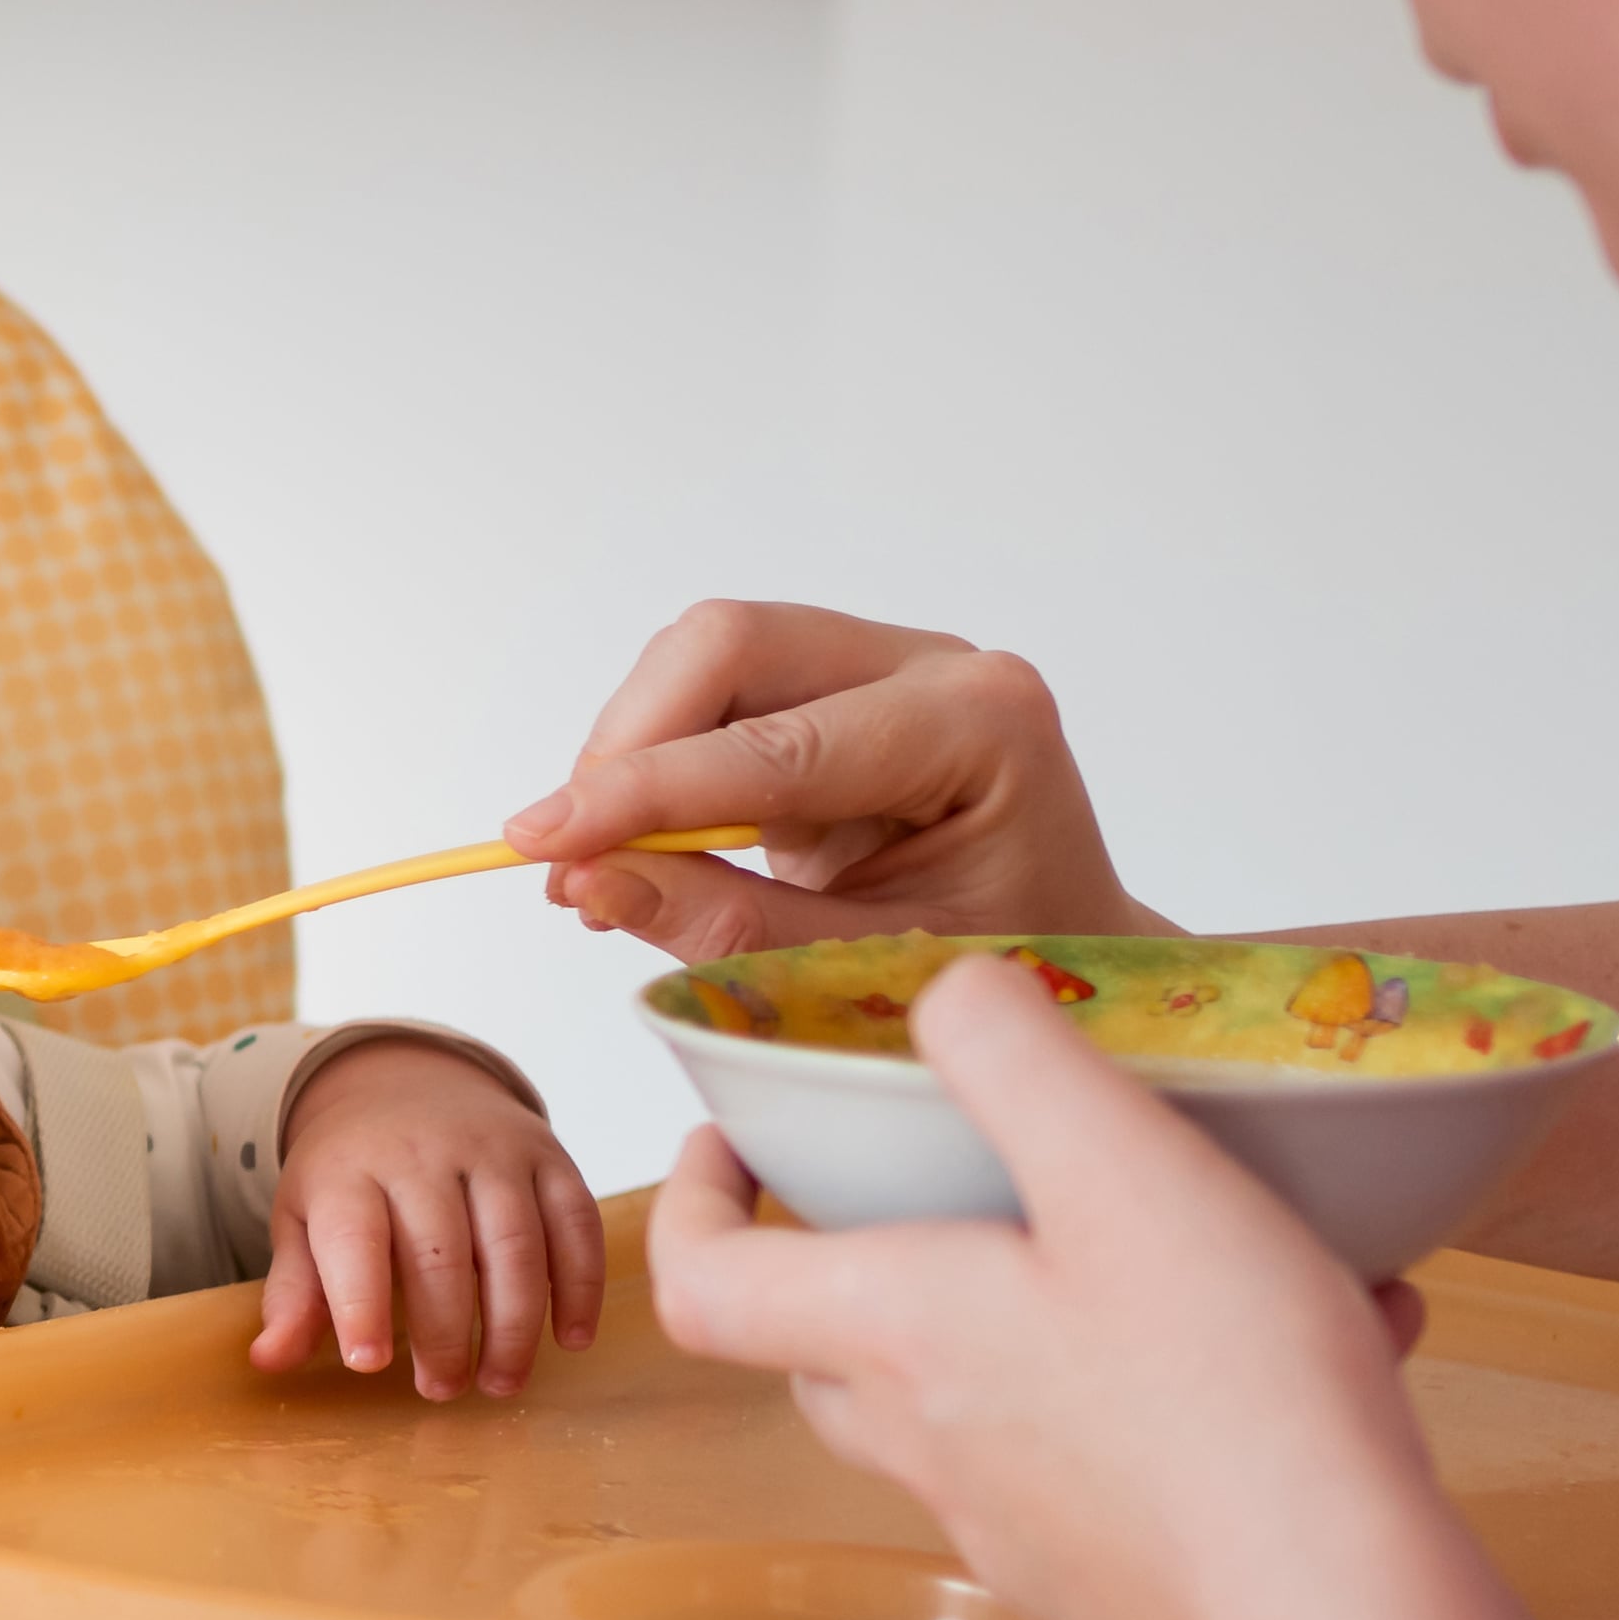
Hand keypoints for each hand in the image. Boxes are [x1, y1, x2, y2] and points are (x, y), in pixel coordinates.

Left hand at [246, 1039, 599, 1399]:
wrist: (408, 1083)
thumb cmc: (352, 1174)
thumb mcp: (304, 1221)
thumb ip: (293, 1294)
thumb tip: (268, 1362)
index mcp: (349, 1171)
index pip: (355, 1238)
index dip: (361, 1303)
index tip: (369, 1363)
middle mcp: (423, 1153)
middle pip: (441, 1251)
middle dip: (445, 1332)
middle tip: (441, 1389)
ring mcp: (493, 1150)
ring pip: (515, 1242)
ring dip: (514, 1323)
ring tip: (500, 1381)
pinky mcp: (548, 1155)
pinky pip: (575, 1222)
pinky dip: (579, 1285)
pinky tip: (570, 1337)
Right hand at [509, 599, 1167, 963]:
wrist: (1075, 959)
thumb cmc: (1013, 976)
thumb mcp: (879, 975)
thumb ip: (737, 930)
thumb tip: (593, 881)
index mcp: (980, 726)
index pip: (775, 739)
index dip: (644, 789)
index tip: (543, 841)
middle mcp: (936, 667)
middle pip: (729, 643)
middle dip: (629, 745)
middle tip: (571, 856)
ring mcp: (886, 664)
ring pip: (706, 656)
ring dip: (633, 753)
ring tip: (605, 867)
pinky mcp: (838, 686)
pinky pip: (716, 691)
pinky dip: (660, 763)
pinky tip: (644, 845)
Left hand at [636, 954, 1441, 1619]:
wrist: (1339, 1617)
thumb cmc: (1224, 1391)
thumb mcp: (1118, 1164)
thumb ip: (1014, 1057)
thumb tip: (948, 996)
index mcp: (894, 1335)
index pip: (706, 1282)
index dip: (695, 1203)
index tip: (735, 1142)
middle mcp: (929, 1447)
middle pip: (828, 1351)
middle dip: (858, 1260)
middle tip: (937, 1186)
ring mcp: (1017, 1530)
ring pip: (975, 1407)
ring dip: (1046, 1322)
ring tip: (1197, 1254)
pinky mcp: (1108, 1585)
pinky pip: (1100, 1468)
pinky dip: (1163, 1402)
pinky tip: (1304, 1352)